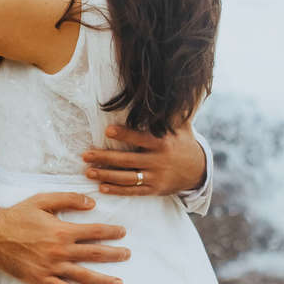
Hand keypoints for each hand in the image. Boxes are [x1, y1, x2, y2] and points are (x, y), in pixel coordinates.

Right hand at [0, 193, 128, 283]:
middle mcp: (61, 251)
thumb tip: (92, 203)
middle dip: (114, 255)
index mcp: (63, 231)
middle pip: (94, 254)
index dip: (111, 232)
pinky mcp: (42, 279)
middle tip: (127, 255)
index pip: (95, 232)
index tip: (122, 233)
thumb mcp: (43, 200)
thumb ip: (69, 199)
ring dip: (104, 280)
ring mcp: (52, 267)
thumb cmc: (18, 216)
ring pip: (84, 275)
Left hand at [82, 123, 206, 195]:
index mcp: (163, 143)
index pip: (140, 138)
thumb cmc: (184, 143)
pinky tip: (102, 187)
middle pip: (127, 160)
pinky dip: (117, 190)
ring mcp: (156, 177)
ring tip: (88, 172)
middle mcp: (158, 161)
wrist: (198, 171)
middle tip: (85, 155)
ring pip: (127, 178)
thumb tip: (166, 91)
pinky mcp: (154, 190)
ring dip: (106, 175)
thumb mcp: (182, 128)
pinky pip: (133, 191)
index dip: (124, 134)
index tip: (107, 130)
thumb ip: (171, 113)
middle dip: (105, 158)